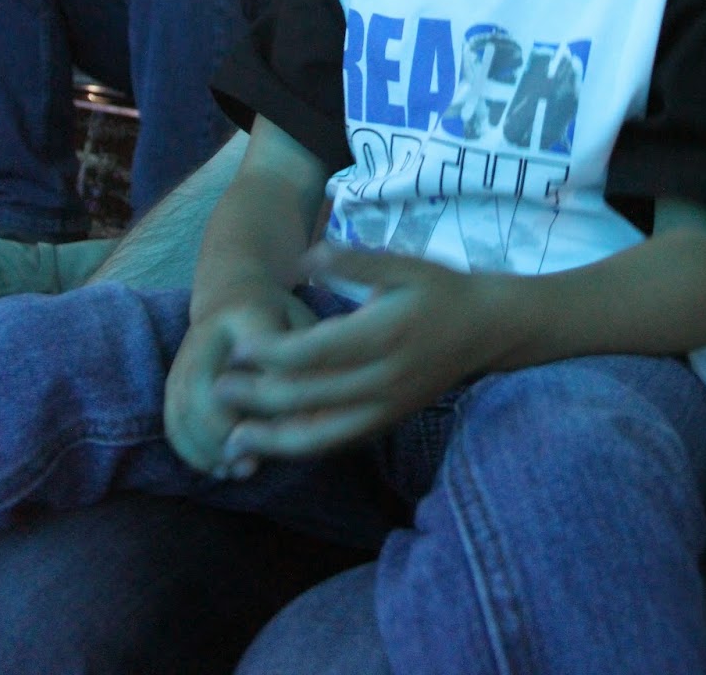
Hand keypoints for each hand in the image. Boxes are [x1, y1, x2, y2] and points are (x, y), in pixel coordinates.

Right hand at [164, 287, 316, 476]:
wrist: (232, 293)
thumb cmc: (279, 317)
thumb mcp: (303, 324)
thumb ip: (308, 361)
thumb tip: (309, 415)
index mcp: (247, 313)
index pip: (258, 359)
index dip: (270, 395)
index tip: (290, 428)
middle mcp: (206, 333)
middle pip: (204, 387)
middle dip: (225, 431)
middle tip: (251, 463)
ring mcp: (184, 355)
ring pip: (183, 408)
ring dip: (208, 447)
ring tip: (237, 470)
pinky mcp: (173, 377)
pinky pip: (172, 418)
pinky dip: (190, 449)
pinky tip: (217, 468)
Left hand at [213, 246, 511, 462]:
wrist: (487, 329)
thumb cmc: (440, 289)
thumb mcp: (403, 262)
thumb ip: (353, 260)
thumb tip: (305, 257)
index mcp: (384, 334)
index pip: (314, 354)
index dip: (269, 355)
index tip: (235, 349)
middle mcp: (384, 379)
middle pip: (310, 397)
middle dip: (258, 397)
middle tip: (218, 390)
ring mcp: (387, 408)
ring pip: (322, 436)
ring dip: (273, 440)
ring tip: (232, 440)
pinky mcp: (387, 422)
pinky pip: (339, 442)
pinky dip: (302, 448)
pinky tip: (273, 445)